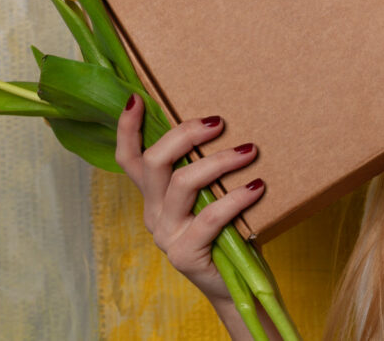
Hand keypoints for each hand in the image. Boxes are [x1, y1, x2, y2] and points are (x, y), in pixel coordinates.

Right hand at [115, 93, 264, 299]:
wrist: (238, 286)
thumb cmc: (229, 230)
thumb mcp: (212, 194)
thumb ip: (207, 169)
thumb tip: (227, 124)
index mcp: (154, 195)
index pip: (130, 159)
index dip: (127, 128)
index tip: (137, 97)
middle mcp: (153, 213)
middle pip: (154, 162)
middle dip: (185, 135)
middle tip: (219, 122)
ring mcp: (167, 234)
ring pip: (182, 183)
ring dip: (219, 161)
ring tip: (249, 151)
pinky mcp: (185, 253)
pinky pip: (210, 216)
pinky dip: (236, 197)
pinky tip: (257, 186)